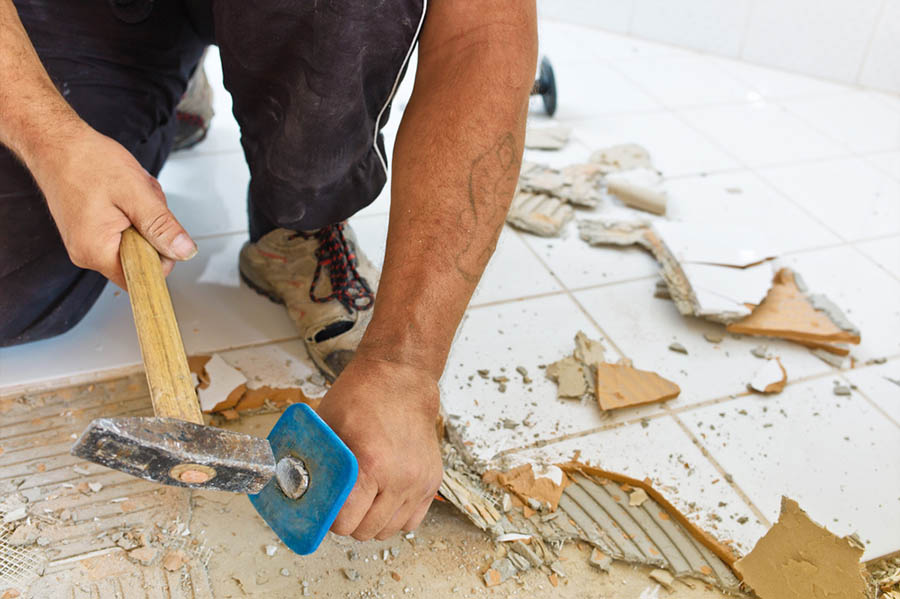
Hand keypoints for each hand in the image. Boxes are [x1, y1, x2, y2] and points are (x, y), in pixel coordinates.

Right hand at [31, 126, 195, 287]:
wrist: (54, 142)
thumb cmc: (86, 161)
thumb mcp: (136, 193)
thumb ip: (162, 226)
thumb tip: (184, 251)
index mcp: (97, 252)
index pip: (143, 277)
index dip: (161, 255)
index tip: (161, 228)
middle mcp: (87, 254)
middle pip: (142, 257)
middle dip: (152, 227)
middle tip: (141, 200)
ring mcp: (86, 243)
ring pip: (135, 240)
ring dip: (142, 216)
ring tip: (128, 191)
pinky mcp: (88, 231)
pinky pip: (122, 231)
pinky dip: (131, 212)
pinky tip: (122, 194)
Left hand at [316, 356, 443, 540]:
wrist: (400, 377)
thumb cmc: (362, 396)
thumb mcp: (326, 426)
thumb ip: (315, 462)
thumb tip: (295, 489)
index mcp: (371, 464)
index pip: (346, 522)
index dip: (330, 519)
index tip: (325, 508)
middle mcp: (400, 478)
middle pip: (367, 531)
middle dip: (350, 522)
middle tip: (342, 505)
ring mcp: (419, 481)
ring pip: (391, 530)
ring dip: (373, 522)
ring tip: (363, 501)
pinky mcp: (432, 480)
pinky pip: (412, 520)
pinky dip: (396, 517)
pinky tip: (384, 499)